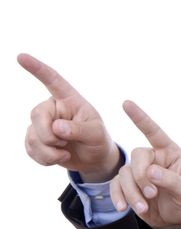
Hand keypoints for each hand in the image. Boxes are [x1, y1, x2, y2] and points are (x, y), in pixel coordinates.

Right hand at [19, 53, 120, 182]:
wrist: (94, 159)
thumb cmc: (98, 140)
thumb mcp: (96, 134)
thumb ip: (79, 129)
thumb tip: (57, 128)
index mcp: (69, 99)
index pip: (52, 80)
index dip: (37, 69)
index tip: (21, 57)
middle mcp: (53, 108)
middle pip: (37, 115)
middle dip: (49, 135)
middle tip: (64, 144)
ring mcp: (43, 124)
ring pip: (32, 135)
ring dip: (49, 151)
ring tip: (66, 152)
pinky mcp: (37, 139)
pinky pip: (30, 148)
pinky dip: (44, 158)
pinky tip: (58, 157)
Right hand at [111, 100, 180, 228]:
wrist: (174, 219)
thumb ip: (171, 180)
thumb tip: (150, 171)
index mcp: (170, 152)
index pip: (154, 132)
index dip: (140, 118)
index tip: (126, 104)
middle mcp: (153, 158)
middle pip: (137, 155)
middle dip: (141, 176)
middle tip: (152, 195)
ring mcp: (138, 171)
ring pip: (125, 173)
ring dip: (132, 192)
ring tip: (143, 207)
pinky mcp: (128, 185)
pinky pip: (116, 185)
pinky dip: (118, 196)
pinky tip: (123, 208)